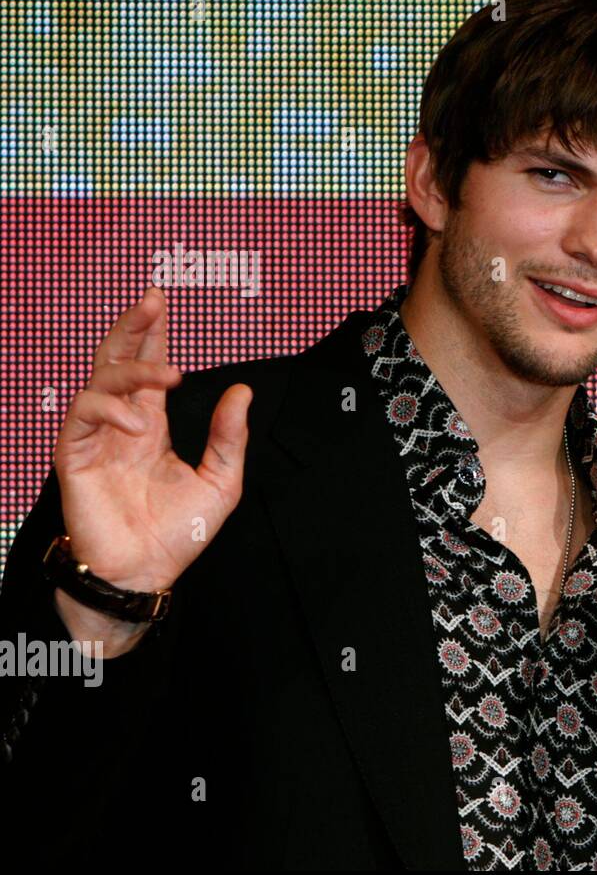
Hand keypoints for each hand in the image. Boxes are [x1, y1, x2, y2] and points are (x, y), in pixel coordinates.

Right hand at [53, 286, 252, 594]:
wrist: (148, 574)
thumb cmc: (179, 533)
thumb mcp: (222, 481)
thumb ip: (230, 436)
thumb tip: (242, 392)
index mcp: (152, 426)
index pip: (149, 369)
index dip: (154, 335)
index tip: (161, 300)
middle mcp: (121, 425)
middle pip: (118, 361)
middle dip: (133, 327)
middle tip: (153, 299)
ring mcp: (96, 438)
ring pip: (101, 380)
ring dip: (134, 368)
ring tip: (171, 375)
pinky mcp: (76, 456)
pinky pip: (82, 416)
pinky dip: (110, 410)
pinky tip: (138, 423)